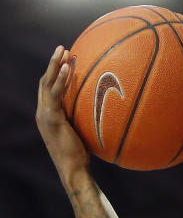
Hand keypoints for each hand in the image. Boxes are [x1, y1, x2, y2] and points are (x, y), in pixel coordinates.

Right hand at [36, 46, 89, 177]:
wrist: (73, 169)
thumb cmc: (82, 155)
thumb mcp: (83, 132)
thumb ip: (85, 119)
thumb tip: (104, 110)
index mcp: (49, 114)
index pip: (48, 88)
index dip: (55, 73)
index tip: (65, 59)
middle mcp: (43, 112)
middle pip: (44, 81)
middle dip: (53, 63)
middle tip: (62, 48)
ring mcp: (44, 114)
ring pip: (46, 83)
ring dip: (55, 65)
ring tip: (63, 50)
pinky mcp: (51, 118)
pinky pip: (55, 94)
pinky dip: (61, 79)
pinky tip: (69, 67)